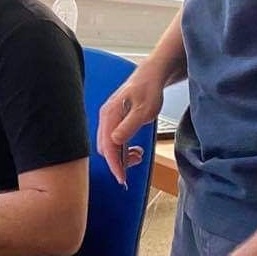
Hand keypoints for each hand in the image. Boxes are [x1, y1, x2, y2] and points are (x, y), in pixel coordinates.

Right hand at [97, 67, 163, 183]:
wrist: (152, 77)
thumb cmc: (148, 91)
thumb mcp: (143, 111)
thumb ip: (128, 126)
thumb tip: (114, 141)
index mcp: (109, 115)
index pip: (107, 146)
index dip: (114, 164)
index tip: (122, 178)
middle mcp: (106, 117)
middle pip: (105, 148)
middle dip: (118, 161)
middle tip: (136, 161)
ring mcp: (109, 119)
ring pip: (109, 145)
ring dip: (121, 155)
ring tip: (137, 155)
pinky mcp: (115, 120)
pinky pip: (114, 140)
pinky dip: (123, 149)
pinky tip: (134, 149)